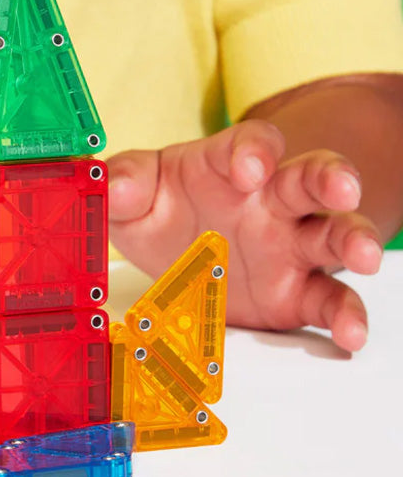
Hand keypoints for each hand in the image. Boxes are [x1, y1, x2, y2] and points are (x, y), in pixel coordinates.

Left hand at [107, 120, 383, 351]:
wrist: (179, 249)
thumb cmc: (163, 207)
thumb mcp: (134, 192)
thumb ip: (123, 182)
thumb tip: (110, 186)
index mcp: (229, 166)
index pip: (252, 143)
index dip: (254, 150)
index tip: (248, 168)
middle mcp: (269, 201)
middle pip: (310, 178)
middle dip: (331, 178)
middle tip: (342, 187)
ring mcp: (289, 246)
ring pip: (333, 234)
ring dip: (354, 240)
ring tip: (366, 256)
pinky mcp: (296, 293)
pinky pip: (328, 299)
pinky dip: (345, 316)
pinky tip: (350, 333)